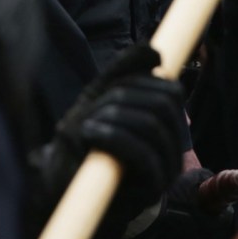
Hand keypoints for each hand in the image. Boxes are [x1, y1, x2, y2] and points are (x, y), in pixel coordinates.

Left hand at [58, 45, 185, 219]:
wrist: (64, 188)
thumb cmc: (84, 142)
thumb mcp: (99, 100)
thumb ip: (123, 72)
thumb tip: (155, 50)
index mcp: (165, 123)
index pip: (170, 91)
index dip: (139, 81)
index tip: (108, 90)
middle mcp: (173, 146)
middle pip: (164, 103)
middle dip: (124, 97)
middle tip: (93, 109)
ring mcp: (166, 169)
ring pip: (152, 125)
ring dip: (114, 117)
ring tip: (87, 125)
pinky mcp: (152, 189)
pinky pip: (144, 155)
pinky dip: (113, 138)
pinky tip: (89, 135)